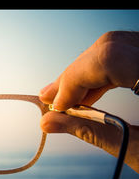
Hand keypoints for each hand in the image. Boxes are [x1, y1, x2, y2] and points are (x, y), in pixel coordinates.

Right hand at [39, 31, 138, 172]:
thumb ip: (92, 132)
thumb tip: (48, 123)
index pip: (109, 58)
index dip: (75, 79)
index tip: (56, 105)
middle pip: (111, 47)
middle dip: (76, 75)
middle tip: (54, 100)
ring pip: (118, 46)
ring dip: (88, 73)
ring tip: (68, 99)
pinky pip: (130, 54)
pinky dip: (106, 73)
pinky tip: (92, 93)